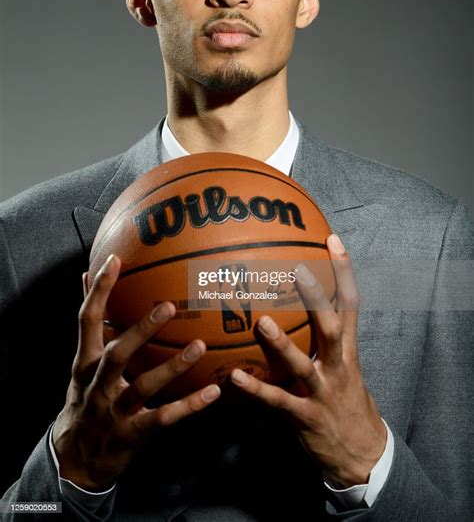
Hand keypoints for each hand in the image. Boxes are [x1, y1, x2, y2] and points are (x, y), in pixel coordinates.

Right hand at [52, 254, 220, 490]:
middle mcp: (96, 384)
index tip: (115, 259)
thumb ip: (91, 321)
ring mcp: (113, 411)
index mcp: (84, 361)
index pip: (88, 320)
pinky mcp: (131, 434)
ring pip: (143, 387)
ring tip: (200, 346)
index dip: (99, 290)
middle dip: (141, 330)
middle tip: (169, 307)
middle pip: (117, 354)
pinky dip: (188, 406)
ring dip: (172, 367)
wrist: (74, 459)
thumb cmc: (85, 398)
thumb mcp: (81, 362)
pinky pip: (162, 419)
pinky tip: (213, 393)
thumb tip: (86, 274)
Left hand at [229, 233, 385, 486]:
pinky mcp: (306, 417)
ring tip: (261, 323)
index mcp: (347, 350)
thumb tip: (292, 305)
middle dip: (316, 298)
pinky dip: (256, 389)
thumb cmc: (344, 400)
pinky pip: (278, 402)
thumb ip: (322, 338)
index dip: (343, 271)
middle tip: (296, 269)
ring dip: (282, 344)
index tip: (332, 239)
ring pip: (303, 364)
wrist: (362, 454)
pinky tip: (234, 378)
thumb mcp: (343, 365)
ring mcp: (323, 391)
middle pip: (331, 326)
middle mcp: (338, 366)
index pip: (350, 303)